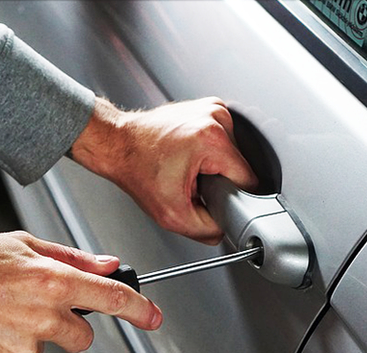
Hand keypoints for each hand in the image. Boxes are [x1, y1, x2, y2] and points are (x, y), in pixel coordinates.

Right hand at [0, 231, 161, 352]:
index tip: (154, 318)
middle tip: (38, 306)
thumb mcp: (23, 245)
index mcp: (55, 282)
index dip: (141, 309)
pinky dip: (10, 348)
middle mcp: (45, 316)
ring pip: (49, 347)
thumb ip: (73, 258)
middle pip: (84, 335)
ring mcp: (25, 347)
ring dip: (34, 334)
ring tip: (2, 312)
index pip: (114, 298)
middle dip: (70, 324)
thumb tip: (109, 264)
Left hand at [71, 97, 257, 244]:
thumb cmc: (137, 170)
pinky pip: (224, 141)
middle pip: (240, 167)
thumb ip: (207, 230)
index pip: (248, 180)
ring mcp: (213, 109)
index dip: (232, 197)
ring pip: (233, 155)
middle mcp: (216, 117)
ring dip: (216, 167)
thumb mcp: (173, 215)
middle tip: (193, 183)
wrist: (118, 144)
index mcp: (212, 140)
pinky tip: (191, 156)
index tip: (212, 197)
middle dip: (220, 181)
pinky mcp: (209, 108)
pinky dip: (211, 153)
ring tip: (190, 168)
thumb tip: (225, 229)